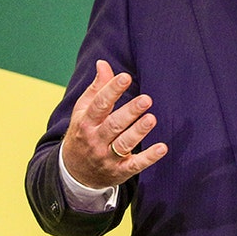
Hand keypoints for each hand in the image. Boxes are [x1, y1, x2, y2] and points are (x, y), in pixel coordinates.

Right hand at [61, 59, 167, 189]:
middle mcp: (95, 140)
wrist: (75, 172)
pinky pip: (135, 165)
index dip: (112, 90)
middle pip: (113, 125)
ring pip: (123, 144)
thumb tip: (103, 63)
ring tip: (151, 118)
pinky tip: (162, 148)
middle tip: (146, 99)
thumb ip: (97, 88)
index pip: (99, 104)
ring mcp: (107, 157)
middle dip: (129, 112)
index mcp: (86, 122)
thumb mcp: (84, 111)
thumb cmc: (83, 133)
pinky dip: (148, 157)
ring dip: (138, 132)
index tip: (125, 77)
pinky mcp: (119, 171)